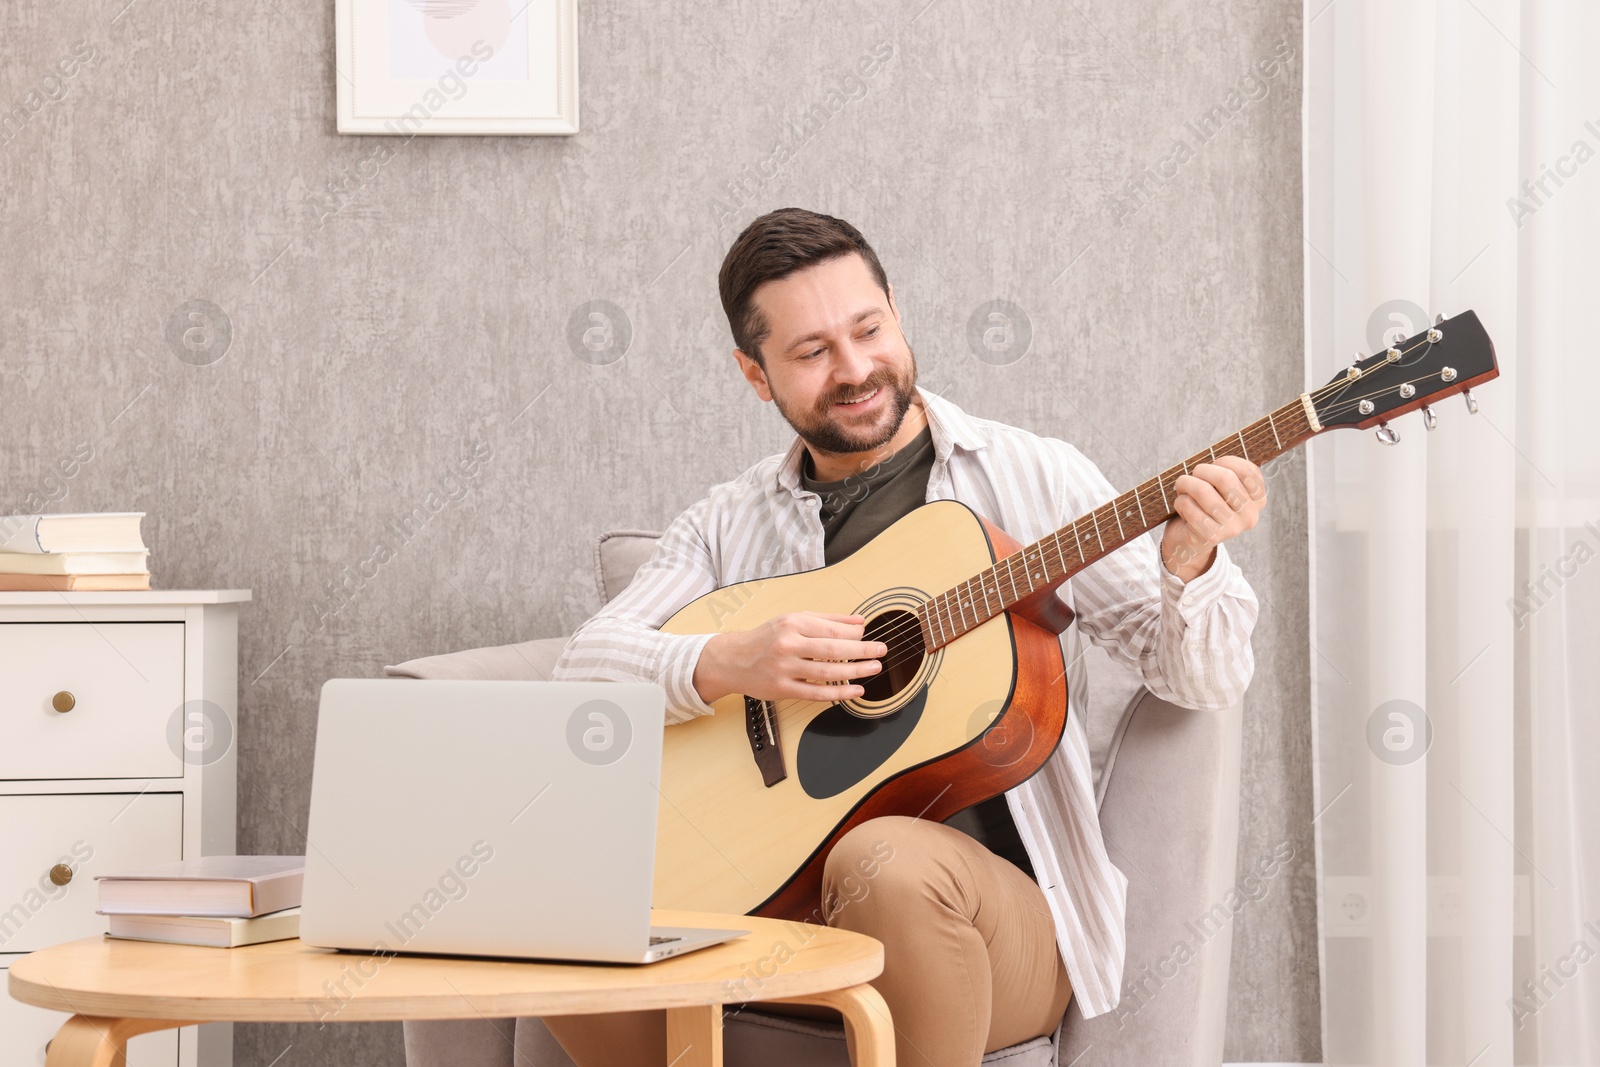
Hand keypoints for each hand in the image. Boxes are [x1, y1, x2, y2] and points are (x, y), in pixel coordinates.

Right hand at [692, 611, 886, 704]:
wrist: (733, 660)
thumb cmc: (767, 638)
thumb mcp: (793, 619)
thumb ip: (828, 619)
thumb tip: (860, 622)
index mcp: (792, 624)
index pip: (831, 629)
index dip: (855, 635)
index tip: (870, 637)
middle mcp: (787, 644)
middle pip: (832, 650)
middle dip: (862, 651)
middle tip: (881, 650)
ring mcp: (784, 668)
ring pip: (827, 672)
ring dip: (855, 672)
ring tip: (874, 668)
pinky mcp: (782, 689)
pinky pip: (816, 693)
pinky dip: (839, 693)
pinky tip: (856, 690)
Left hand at [1159, 456, 1266, 582]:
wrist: (1190, 540)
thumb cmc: (1205, 505)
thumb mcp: (1221, 488)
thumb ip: (1224, 472)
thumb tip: (1212, 462)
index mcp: (1258, 500)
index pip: (1247, 470)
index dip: (1224, 461)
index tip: (1213, 466)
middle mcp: (1250, 515)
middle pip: (1225, 478)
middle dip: (1201, 471)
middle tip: (1191, 475)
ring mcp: (1233, 528)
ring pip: (1203, 491)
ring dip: (1185, 483)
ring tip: (1181, 487)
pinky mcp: (1212, 536)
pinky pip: (1190, 507)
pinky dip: (1180, 501)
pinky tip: (1182, 506)